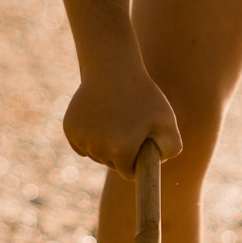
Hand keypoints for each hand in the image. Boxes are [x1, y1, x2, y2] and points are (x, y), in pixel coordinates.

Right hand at [62, 57, 181, 180]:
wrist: (111, 68)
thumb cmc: (143, 95)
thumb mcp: (167, 121)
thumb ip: (172, 149)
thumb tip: (157, 165)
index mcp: (121, 150)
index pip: (129, 174)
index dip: (137, 163)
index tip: (140, 148)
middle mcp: (98, 148)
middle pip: (112, 164)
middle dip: (122, 154)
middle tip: (130, 128)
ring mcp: (82, 138)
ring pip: (96, 155)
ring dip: (105, 146)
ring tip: (116, 121)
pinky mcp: (70, 130)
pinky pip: (82, 146)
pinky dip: (91, 138)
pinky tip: (100, 120)